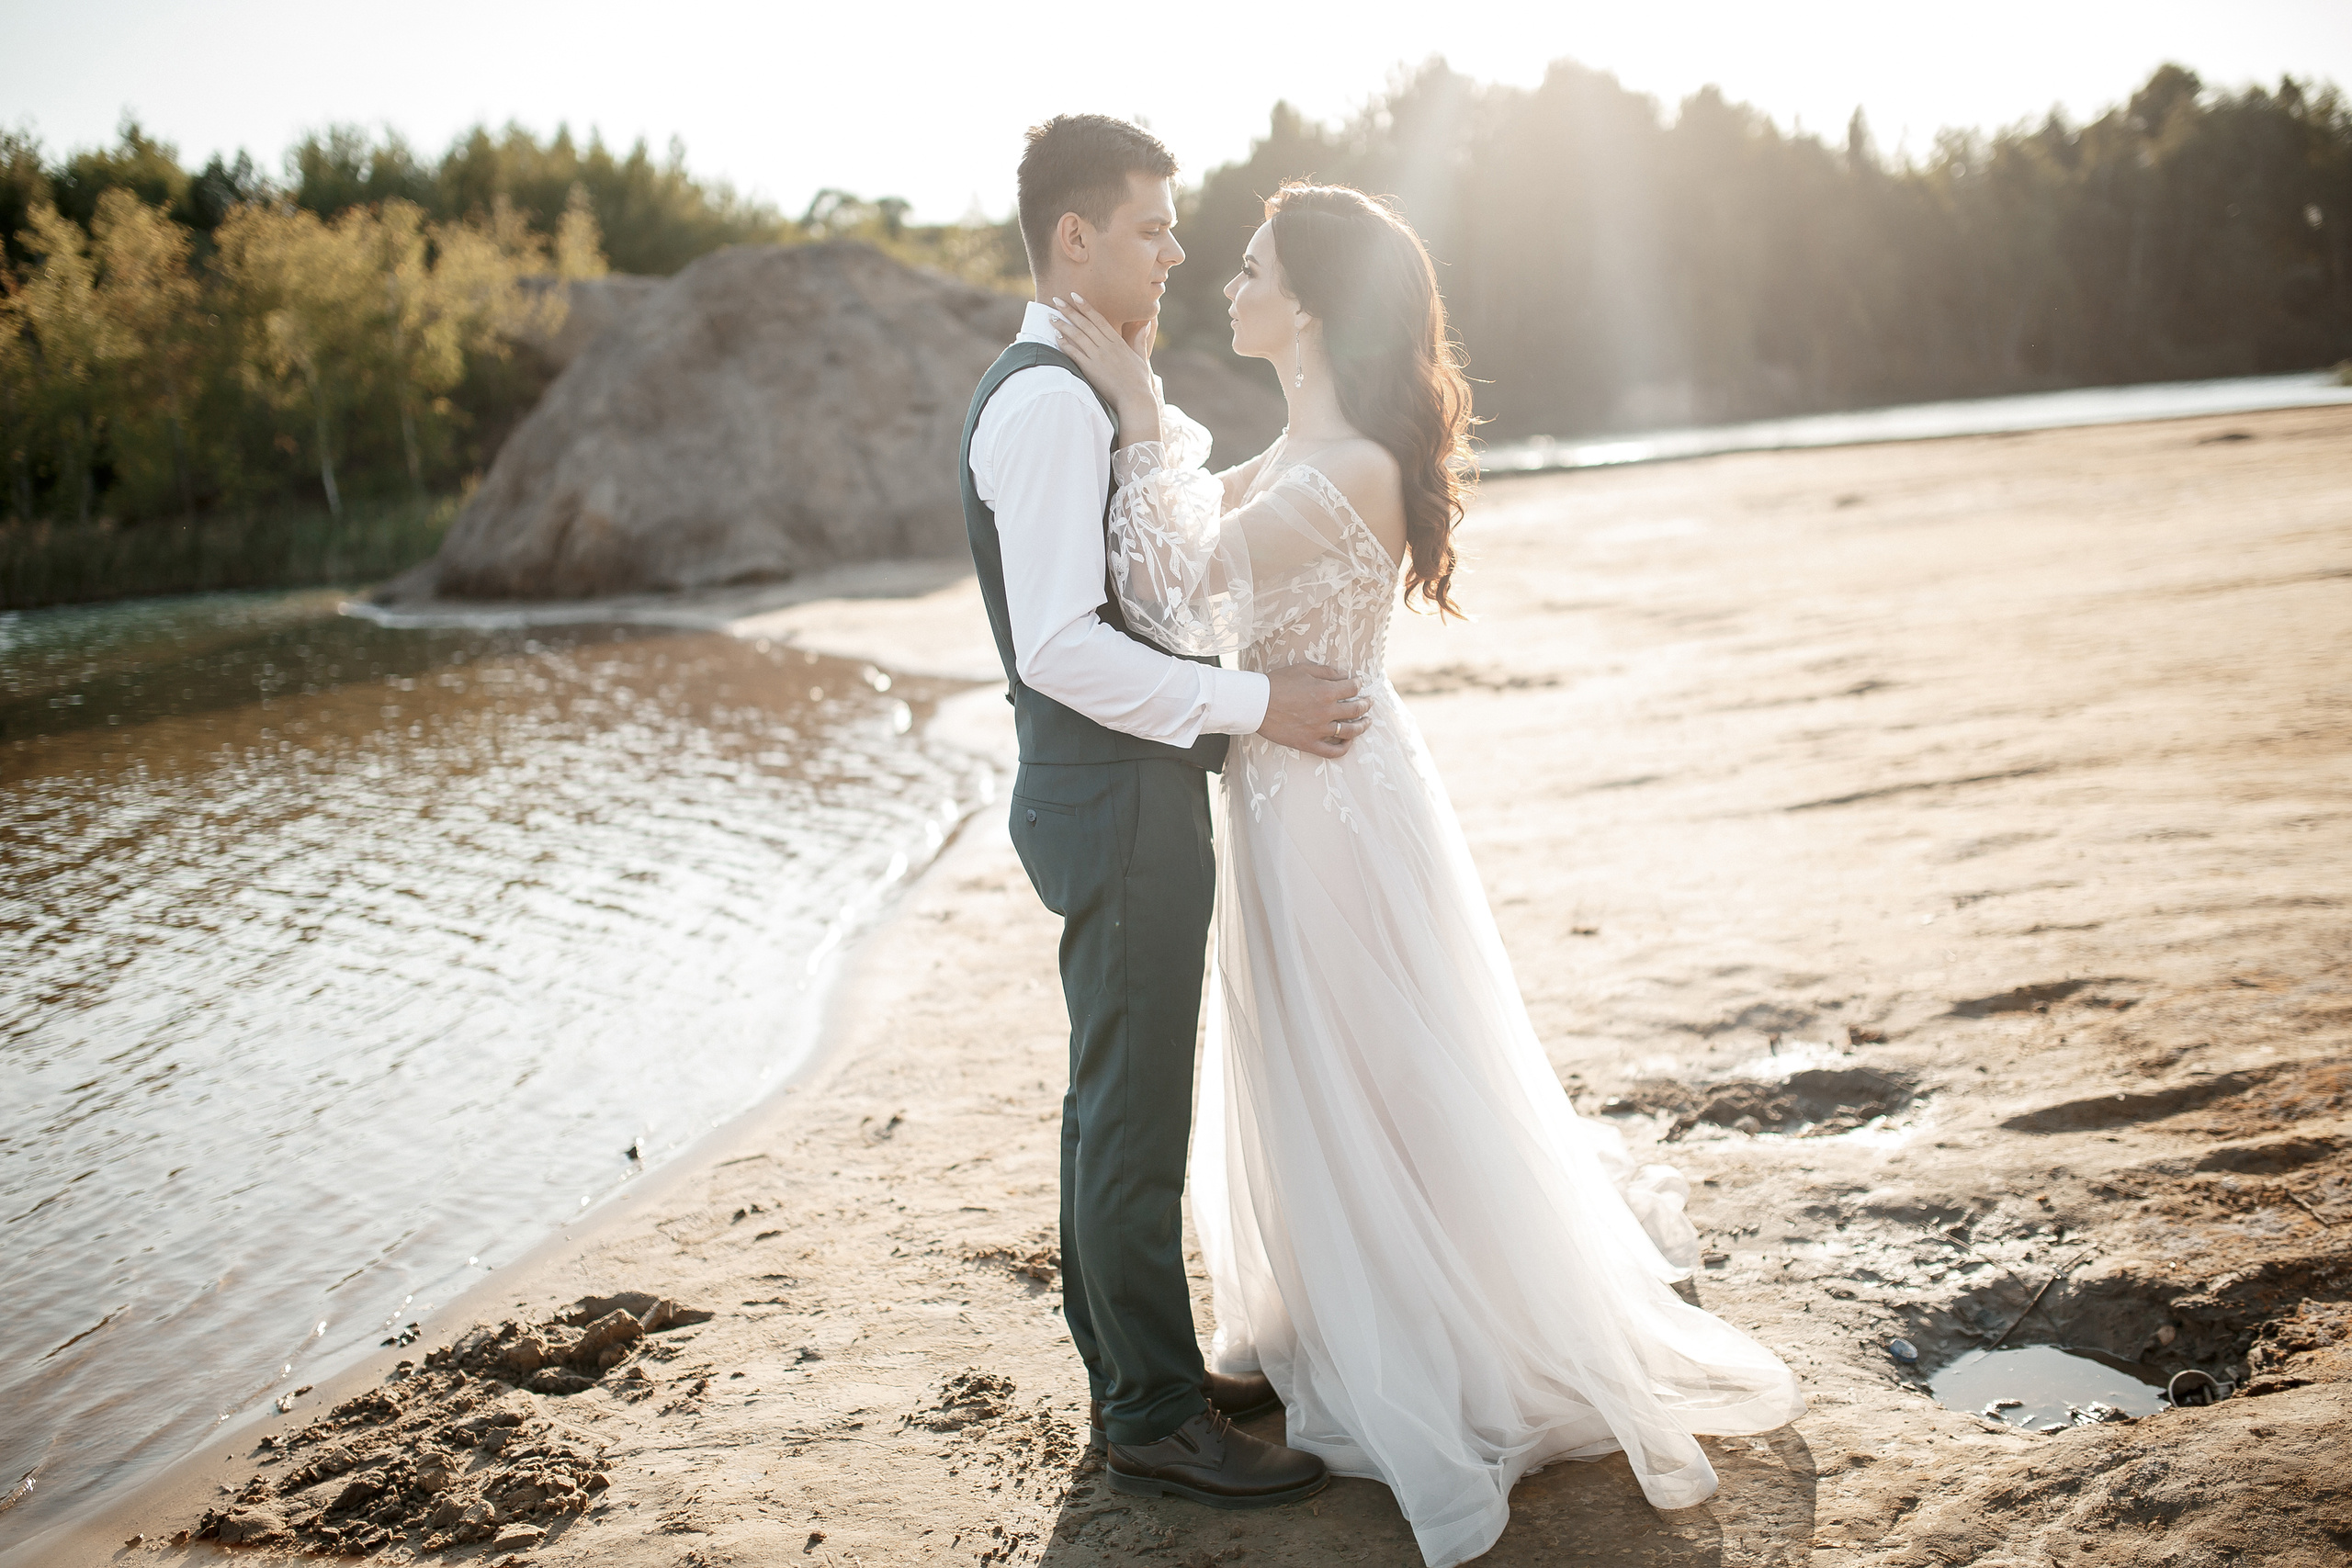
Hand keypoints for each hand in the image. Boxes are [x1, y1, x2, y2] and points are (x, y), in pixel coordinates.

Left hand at [1050, 292, 1158, 448]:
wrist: (1135, 398)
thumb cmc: (1139, 380)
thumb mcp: (1141, 357)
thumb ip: (1140, 340)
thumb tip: (1147, 324)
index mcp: (1117, 341)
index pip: (1098, 319)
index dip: (1085, 306)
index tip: (1075, 296)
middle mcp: (1106, 346)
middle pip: (1084, 324)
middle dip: (1069, 310)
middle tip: (1055, 300)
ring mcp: (1097, 357)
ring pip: (1077, 336)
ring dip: (1063, 325)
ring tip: (1051, 317)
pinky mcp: (1090, 369)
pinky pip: (1074, 353)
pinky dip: (1065, 344)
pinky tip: (1056, 337)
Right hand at [1258, 664, 1372, 757]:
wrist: (1256, 703)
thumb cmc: (1277, 683)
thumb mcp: (1303, 668)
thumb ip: (1327, 671)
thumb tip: (1344, 675)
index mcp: (1326, 691)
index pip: (1352, 688)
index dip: (1358, 684)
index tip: (1358, 683)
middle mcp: (1327, 711)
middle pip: (1356, 709)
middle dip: (1366, 704)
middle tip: (1369, 702)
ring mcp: (1319, 730)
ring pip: (1350, 731)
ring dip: (1362, 726)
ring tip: (1367, 722)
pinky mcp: (1309, 743)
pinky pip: (1333, 751)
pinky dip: (1344, 748)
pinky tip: (1349, 742)